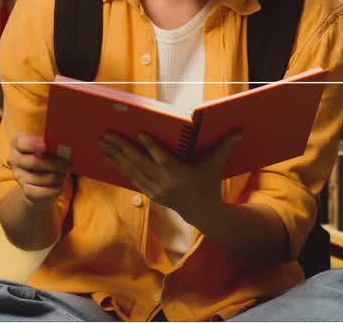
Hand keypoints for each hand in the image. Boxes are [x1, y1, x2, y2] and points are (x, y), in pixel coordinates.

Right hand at [8, 132, 70, 208]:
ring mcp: (18, 176)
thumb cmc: (45, 156)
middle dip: (54, 164)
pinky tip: (60, 186)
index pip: (21, 143)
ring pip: (39, 178)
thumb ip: (50, 143)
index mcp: (17, 144)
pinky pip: (40, 192)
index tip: (46, 145)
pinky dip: (53, 189)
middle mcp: (14, 159)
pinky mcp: (25, 190)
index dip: (33, 144)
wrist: (37, 180)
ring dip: (56, 177)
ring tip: (65, 175)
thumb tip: (63, 143)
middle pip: (33, 162)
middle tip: (69, 165)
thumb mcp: (46, 147)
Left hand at [98, 130, 241, 224]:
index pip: (163, 159)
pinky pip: (131, 178)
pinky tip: (108, 157)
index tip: (139, 133)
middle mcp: (165, 183)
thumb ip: (225, 147)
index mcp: (180, 175)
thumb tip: (240, 130)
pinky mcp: (150, 193)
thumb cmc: (209, 184)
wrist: (202, 213)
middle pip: (140, 164)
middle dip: (122, 149)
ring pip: (132, 171)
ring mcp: (155, 190)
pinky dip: (119, 167)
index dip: (151, 146)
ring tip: (102, 143)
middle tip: (107, 135)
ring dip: (115, 157)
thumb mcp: (216, 165)